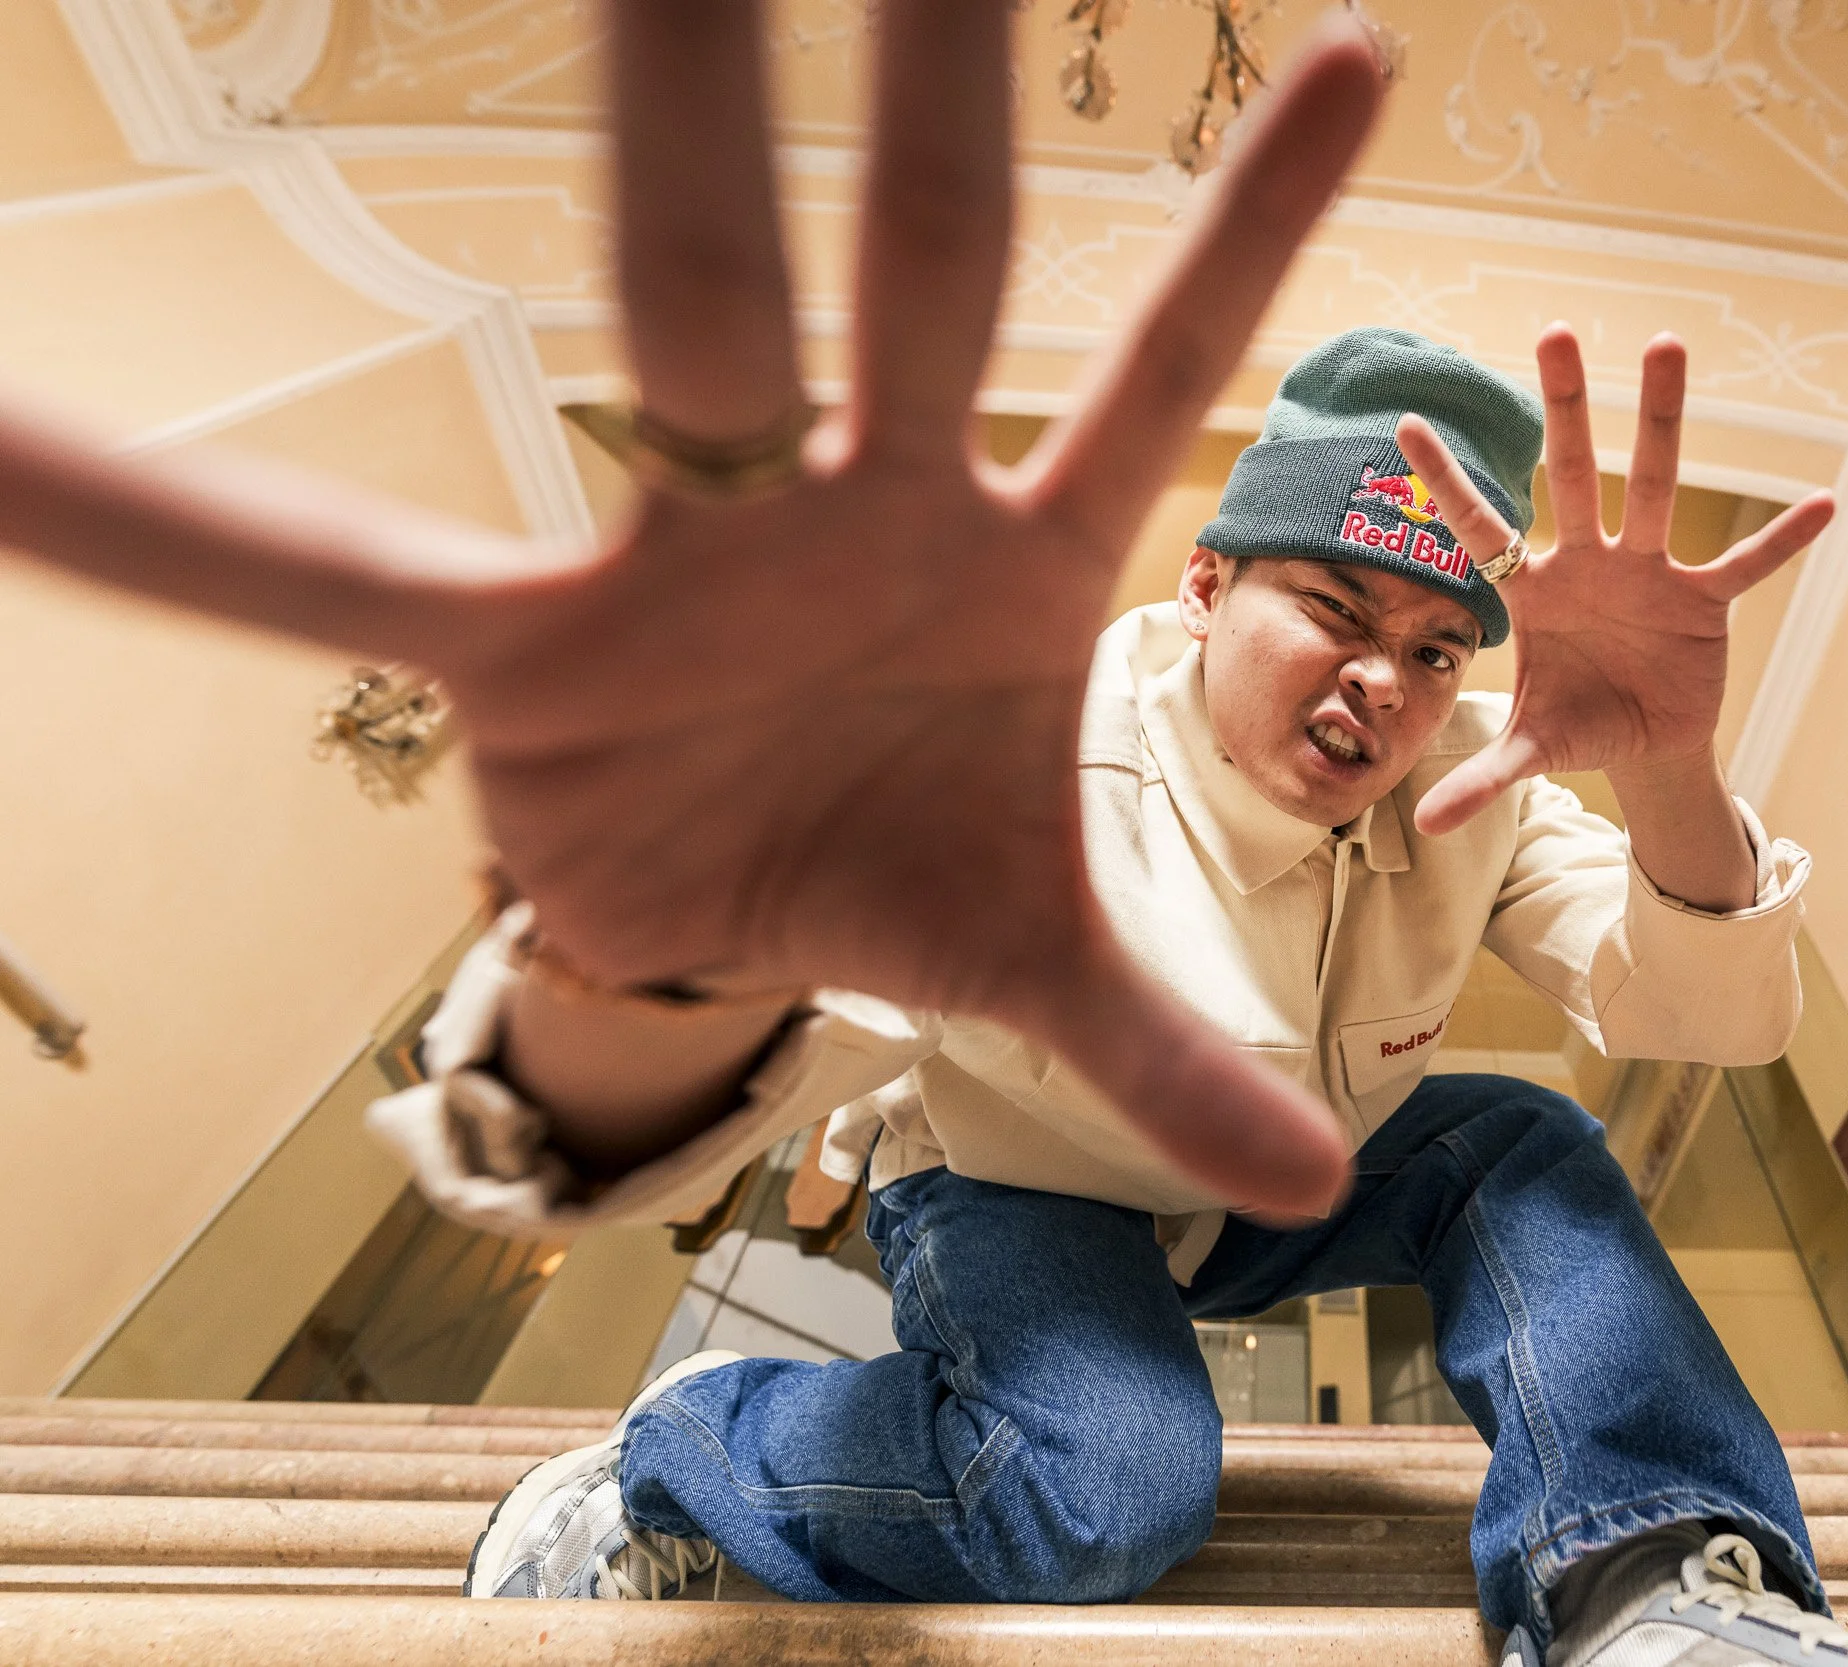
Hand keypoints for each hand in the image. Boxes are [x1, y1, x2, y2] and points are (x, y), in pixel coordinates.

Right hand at [0, 0, 1386, 1216]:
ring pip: (678, 321)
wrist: (736, 917)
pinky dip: (163, 523)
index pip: (1167, 371)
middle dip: (939, 93)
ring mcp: (685, 550)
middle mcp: (859, 507)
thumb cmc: (901, 867)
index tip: (1374, 50)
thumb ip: (1171, 1057)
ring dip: (659, 130)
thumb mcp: (1041, 970)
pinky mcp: (520, 642)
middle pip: (924, 270)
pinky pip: (333, 568)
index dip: (1261, 225)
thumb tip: (1308, 1185)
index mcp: (1019, 566)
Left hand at [1397, 326, 1834, 835]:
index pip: (1483, 530)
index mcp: (1537, 592)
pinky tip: (1821, 505)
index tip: (1405, 427)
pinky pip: (1744, 567)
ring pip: (1655, 486)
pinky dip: (1781, 541)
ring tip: (1667, 344)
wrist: (1651, 748)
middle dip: (1568, 408)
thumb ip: (1482, 777)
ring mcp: (1650, 575)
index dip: (1447, 485)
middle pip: (1576, 475)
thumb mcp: (1532, 750)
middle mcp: (1591, 564)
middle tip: (1555, 332)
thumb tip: (1427, 824)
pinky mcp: (1705, 604)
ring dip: (1662, 421)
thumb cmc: (1582, 725)